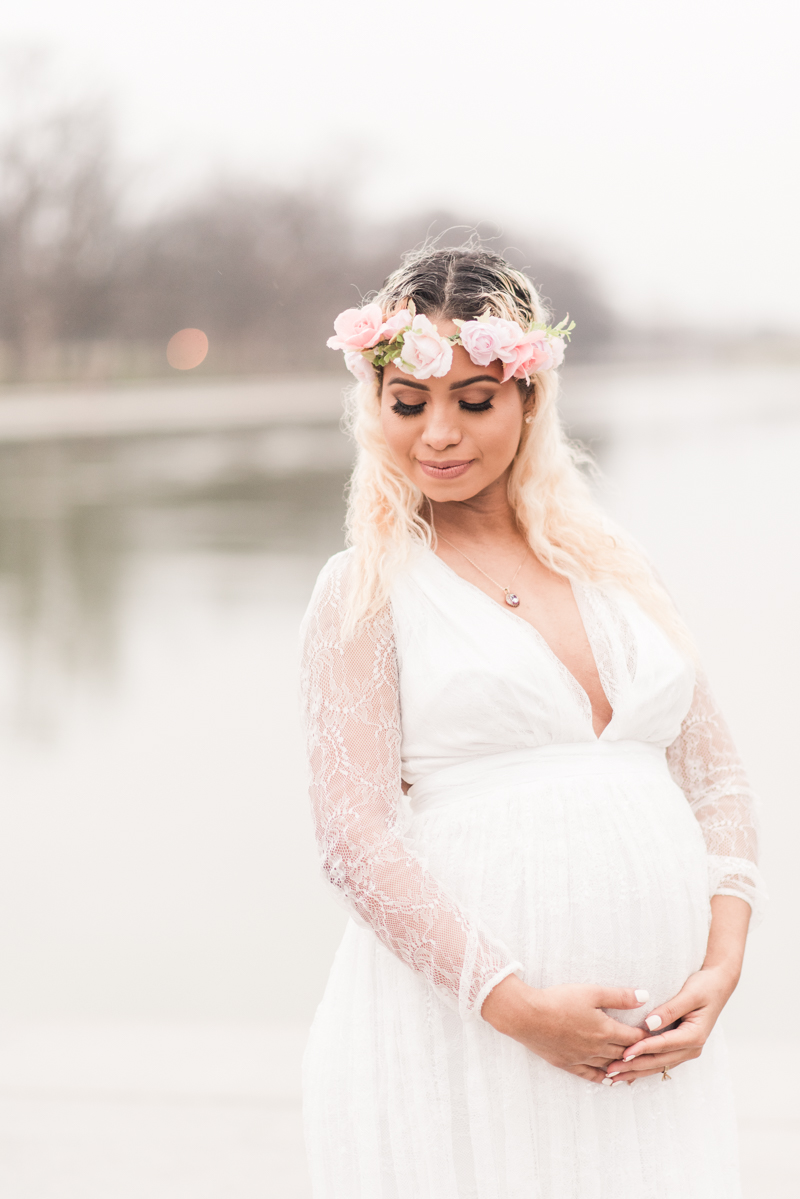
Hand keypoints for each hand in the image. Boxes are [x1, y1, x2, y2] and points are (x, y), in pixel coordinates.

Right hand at [481, 975, 648, 1084]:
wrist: (527, 1016)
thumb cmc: (558, 1000)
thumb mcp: (591, 992)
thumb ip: (619, 997)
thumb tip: (645, 997)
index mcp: (605, 1031)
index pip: (633, 1037)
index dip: (645, 1036)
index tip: (655, 1035)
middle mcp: (597, 1049)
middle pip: (624, 1053)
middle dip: (638, 1053)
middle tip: (650, 1053)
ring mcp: (582, 1058)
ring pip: (610, 1066)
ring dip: (624, 1068)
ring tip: (635, 1068)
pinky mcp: (568, 1064)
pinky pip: (590, 1075)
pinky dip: (603, 1078)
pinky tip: (610, 1080)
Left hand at [602, 965, 737, 1083]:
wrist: (718, 986)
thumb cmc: (705, 987)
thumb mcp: (690, 994)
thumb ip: (670, 1009)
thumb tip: (650, 1023)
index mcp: (695, 1036)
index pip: (663, 1045)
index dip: (643, 1049)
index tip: (624, 1052)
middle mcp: (692, 1048)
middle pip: (658, 1061)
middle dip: (634, 1066)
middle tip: (611, 1070)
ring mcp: (686, 1050)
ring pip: (658, 1065)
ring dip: (636, 1071)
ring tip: (614, 1076)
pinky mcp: (680, 1047)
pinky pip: (660, 1061)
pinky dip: (644, 1067)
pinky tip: (629, 1073)